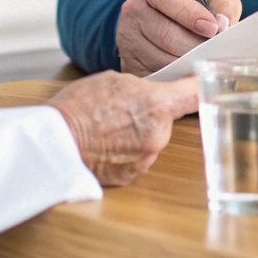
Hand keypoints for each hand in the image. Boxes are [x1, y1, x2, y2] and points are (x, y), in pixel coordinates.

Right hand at [47, 72, 199, 185]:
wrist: (55, 142)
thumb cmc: (79, 107)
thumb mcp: (115, 81)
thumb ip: (143, 88)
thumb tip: (152, 92)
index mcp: (158, 105)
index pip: (195, 94)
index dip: (199, 87)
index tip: (202, 82)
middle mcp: (159, 134)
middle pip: (167, 120)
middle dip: (150, 115)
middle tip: (123, 110)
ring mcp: (146, 159)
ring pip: (150, 141)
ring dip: (136, 135)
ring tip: (108, 128)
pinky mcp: (131, 176)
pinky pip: (135, 159)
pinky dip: (124, 153)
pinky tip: (104, 145)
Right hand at [115, 0, 241, 76]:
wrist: (169, 24)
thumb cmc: (195, 9)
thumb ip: (223, 5)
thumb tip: (223, 24)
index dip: (189, 12)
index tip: (212, 28)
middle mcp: (133, 8)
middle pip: (164, 33)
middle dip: (194, 46)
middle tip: (214, 52)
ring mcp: (126, 37)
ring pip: (160, 57)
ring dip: (187, 64)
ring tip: (205, 62)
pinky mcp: (128, 62)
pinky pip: (154, 75)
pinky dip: (176, 77)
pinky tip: (190, 73)